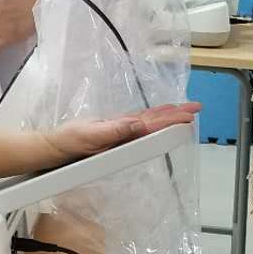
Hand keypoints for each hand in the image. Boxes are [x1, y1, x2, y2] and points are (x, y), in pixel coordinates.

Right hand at [42, 103, 200, 164]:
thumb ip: (113, 131)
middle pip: (156, 125)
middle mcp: (127, 136)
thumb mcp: (90, 135)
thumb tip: (136, 125)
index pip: (153, 128)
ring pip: (150, 122)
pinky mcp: (115, 128)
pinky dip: (152, 115)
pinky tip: (160, 112)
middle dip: (176, 117)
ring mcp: (122, 133)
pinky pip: (139, 120)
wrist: (56, 146)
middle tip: (196, 108)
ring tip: (185, 108)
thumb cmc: (70, 141)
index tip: (188, 116)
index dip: (171, 121)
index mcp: (124, 138)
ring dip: (167, 115)